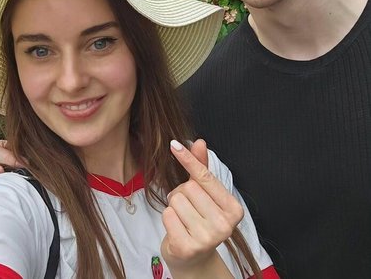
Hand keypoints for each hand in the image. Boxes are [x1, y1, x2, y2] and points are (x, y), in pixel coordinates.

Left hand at [161, 139, 242, 277]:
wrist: (194, 258)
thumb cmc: (200, 220)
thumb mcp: (204, 194)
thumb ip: (202, 168)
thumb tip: (199, 142)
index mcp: (234, 209)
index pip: (205, 177)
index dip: (188, 159)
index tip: (174, 144)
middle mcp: (225, 225)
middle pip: (188, 188)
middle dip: (182, 193)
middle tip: (189, 208)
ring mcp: (207, 238)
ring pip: (176, 200)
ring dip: (174, 206)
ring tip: (184, 219)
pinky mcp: (187, 247)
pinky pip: (167, 215)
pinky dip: (168, 219)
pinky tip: (178, 229)